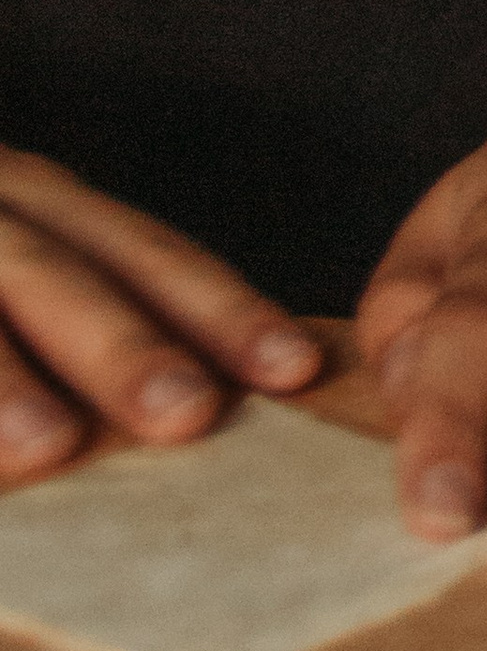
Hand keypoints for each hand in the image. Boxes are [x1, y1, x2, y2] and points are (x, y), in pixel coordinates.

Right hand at [0, 150, 321, 483]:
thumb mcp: (26, 264)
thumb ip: (101, 311)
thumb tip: (215, 401)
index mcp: (33, 201)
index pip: (141, 252)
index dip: (218, 306)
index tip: (294, 369)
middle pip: (52, 269)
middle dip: (122, 341)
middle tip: (188, 413)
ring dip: (0, 377)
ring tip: (49, 449)